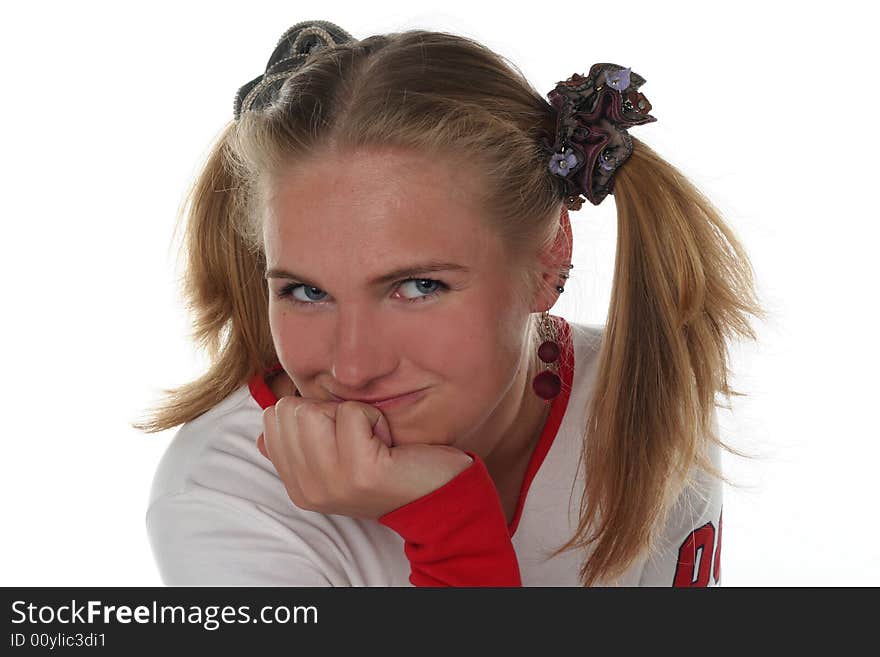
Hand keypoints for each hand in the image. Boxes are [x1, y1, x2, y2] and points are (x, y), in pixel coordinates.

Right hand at [256, 395, 473, 519]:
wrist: (436, 494)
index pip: (273, 418)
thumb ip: (300, 443)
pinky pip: (351, 413)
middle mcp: (308, 490)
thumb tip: (266, 425)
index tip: (343, 436)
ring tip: (373, 439)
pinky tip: (388, 442)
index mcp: (297, 485)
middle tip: (360, 437)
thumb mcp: (337, 457)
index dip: (313, 411)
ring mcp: (331, 483)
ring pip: (316, 409)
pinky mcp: (359, 472)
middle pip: (292, 409)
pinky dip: (374, 418)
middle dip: (330, 410)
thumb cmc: (390, 465)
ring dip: (353, 413)